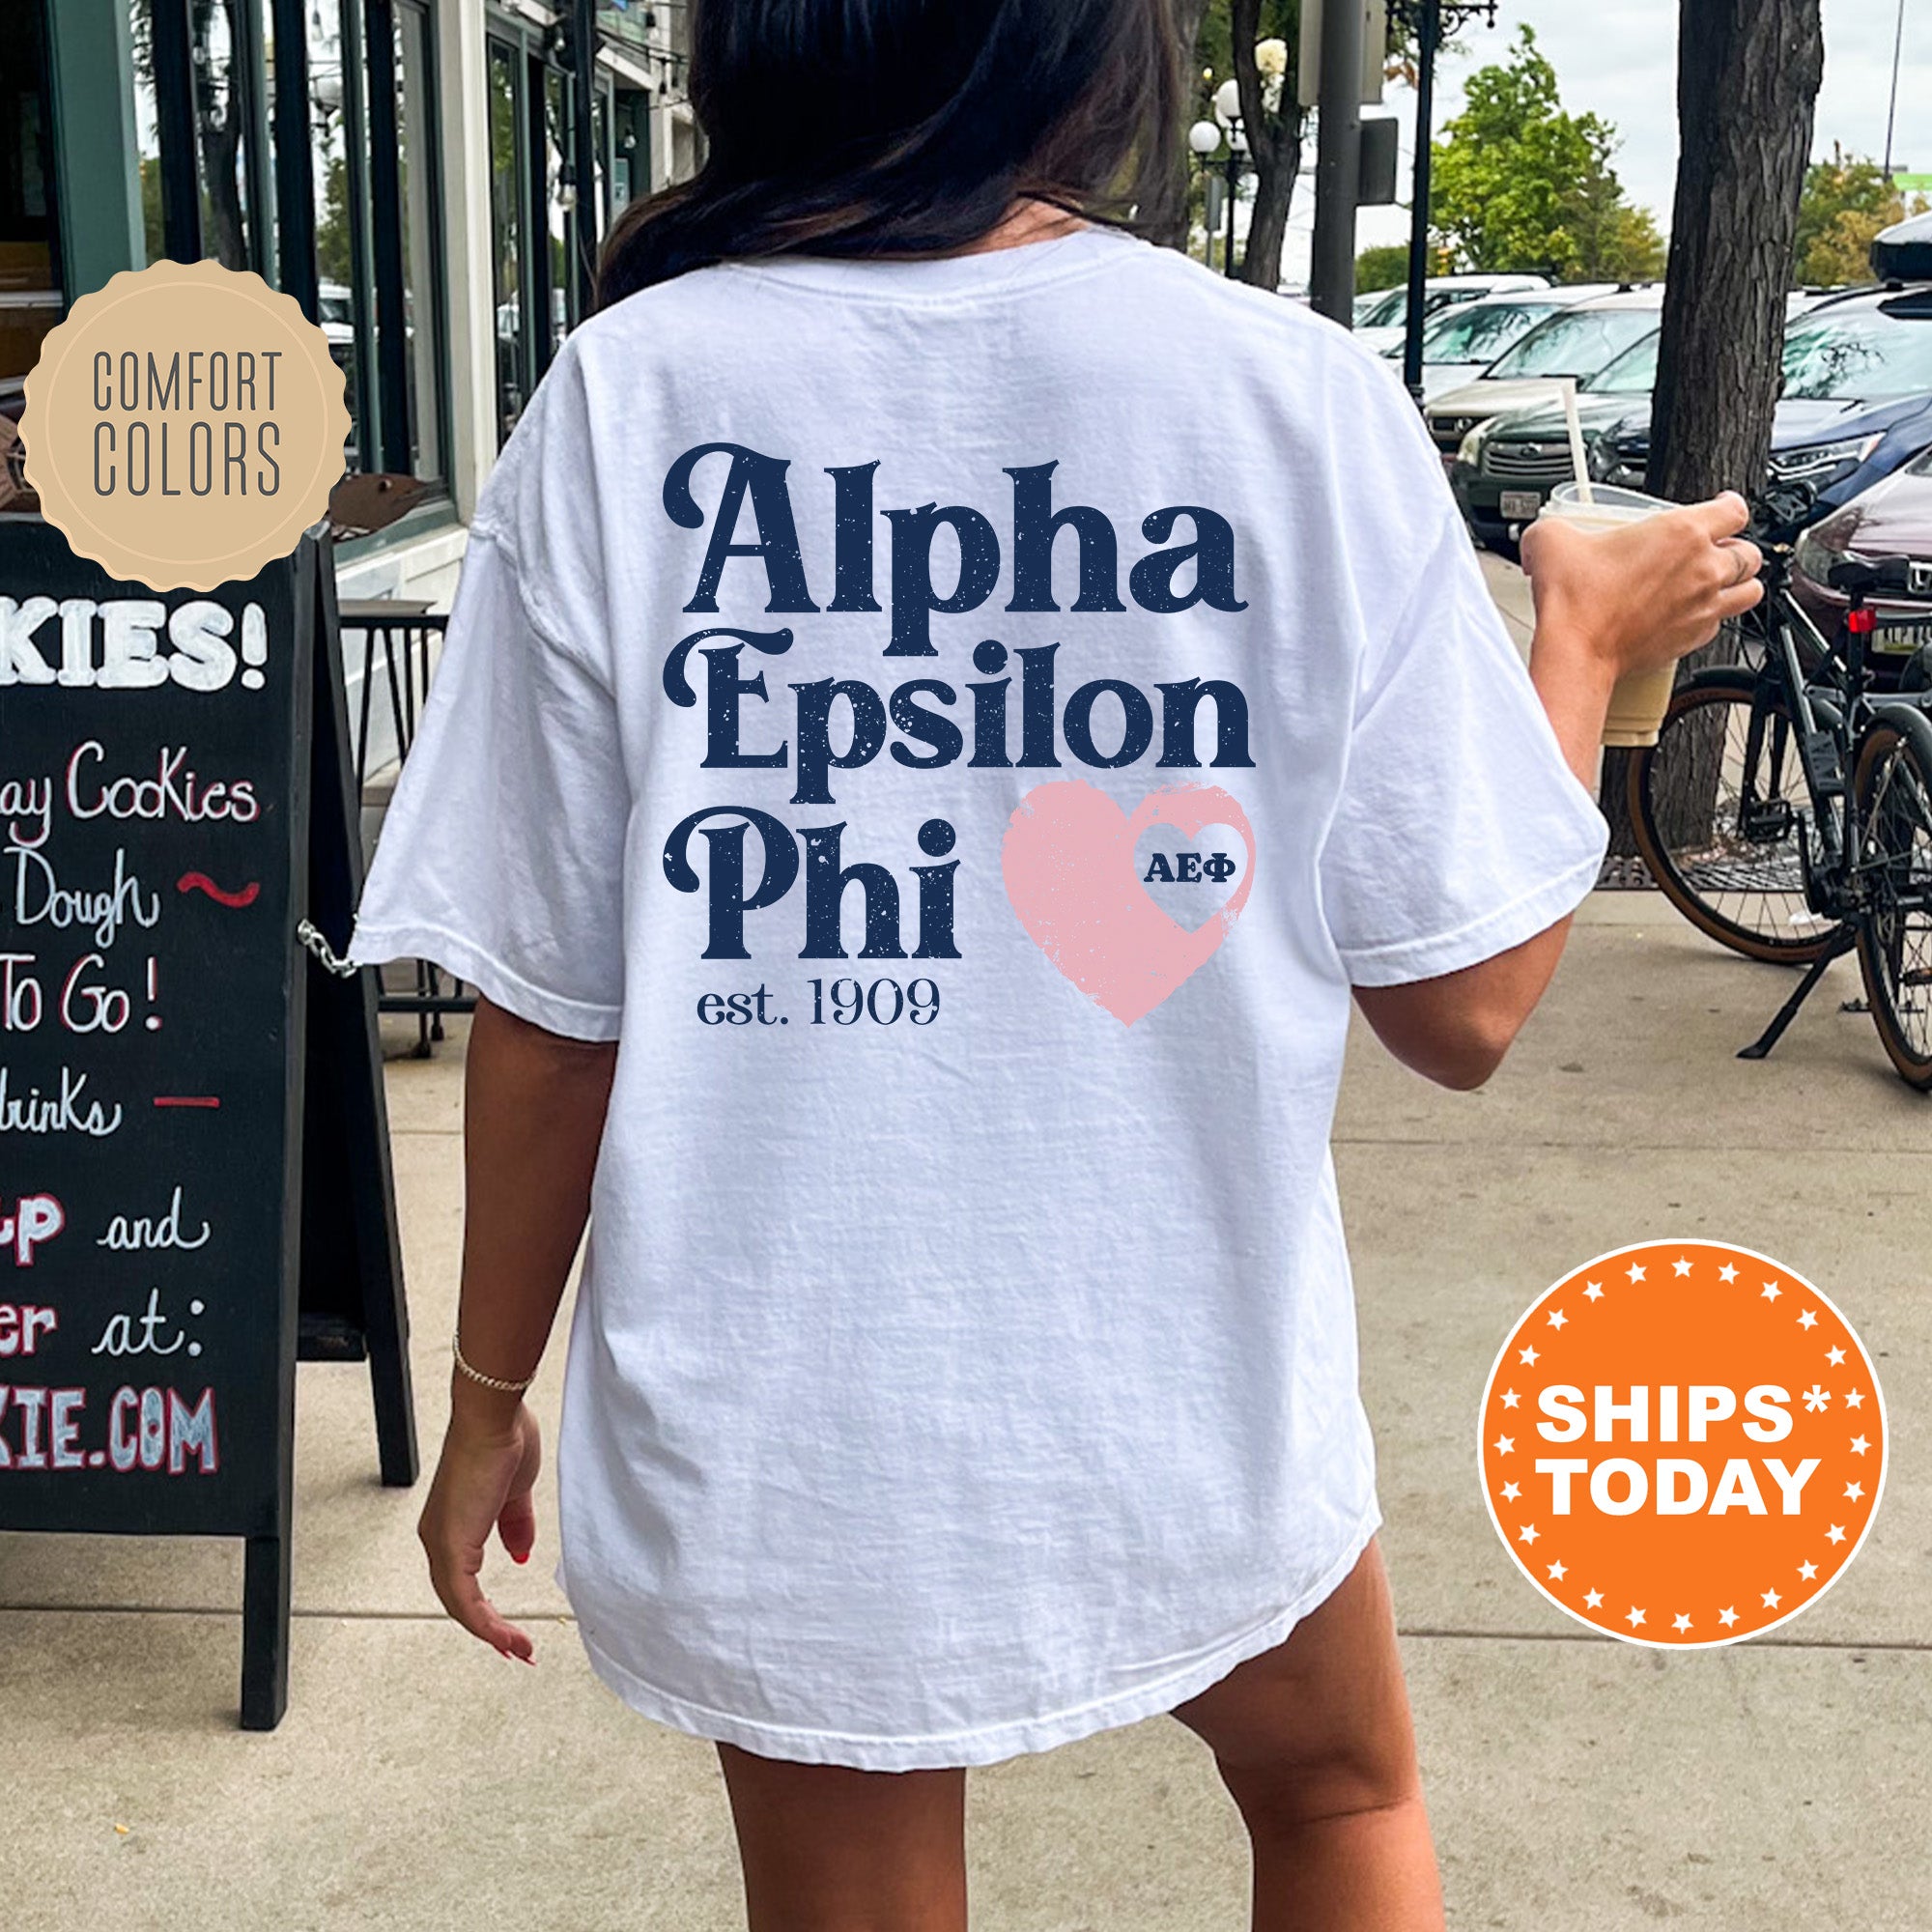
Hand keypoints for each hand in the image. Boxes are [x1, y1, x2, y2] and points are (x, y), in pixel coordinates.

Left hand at [418, 1396, 541, 1662]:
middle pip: (458, 1600)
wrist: (494, 1418)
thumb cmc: (503, 1441)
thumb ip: (516, 1527)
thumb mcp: (516, 1494)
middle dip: (489, 1629)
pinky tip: (505, 1636)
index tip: (510, 1630)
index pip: (462, 1580)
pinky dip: (485, 1623)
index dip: (486, 1609)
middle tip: (517, 1650)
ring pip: (460, 1605)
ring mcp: (441, 1542)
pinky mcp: (451, 1545)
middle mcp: (438, 1538)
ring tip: (519, 1649)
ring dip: (491, 1632)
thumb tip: (520, 1556)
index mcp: (452, 1525)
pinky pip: (464, 1598)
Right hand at [1519, 491, 1764, 682]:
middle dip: (1737, 549)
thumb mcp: (1553, 540)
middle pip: (1750, 552)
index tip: (1722, 507)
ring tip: (1722, 582)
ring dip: (1740, 583)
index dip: (1731, 505)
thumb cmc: (1576, 601)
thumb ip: (1555, 526)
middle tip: (1716, 549)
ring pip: (1750, 590)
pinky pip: (1721, 625)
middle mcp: (1703, 568)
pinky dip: (1714, 617)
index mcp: (1682, 532)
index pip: (1735, 510)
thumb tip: (1544, 534)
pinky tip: (1693, 614)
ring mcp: (1704, 606)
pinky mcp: (1694, 638)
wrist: (1577, 651)